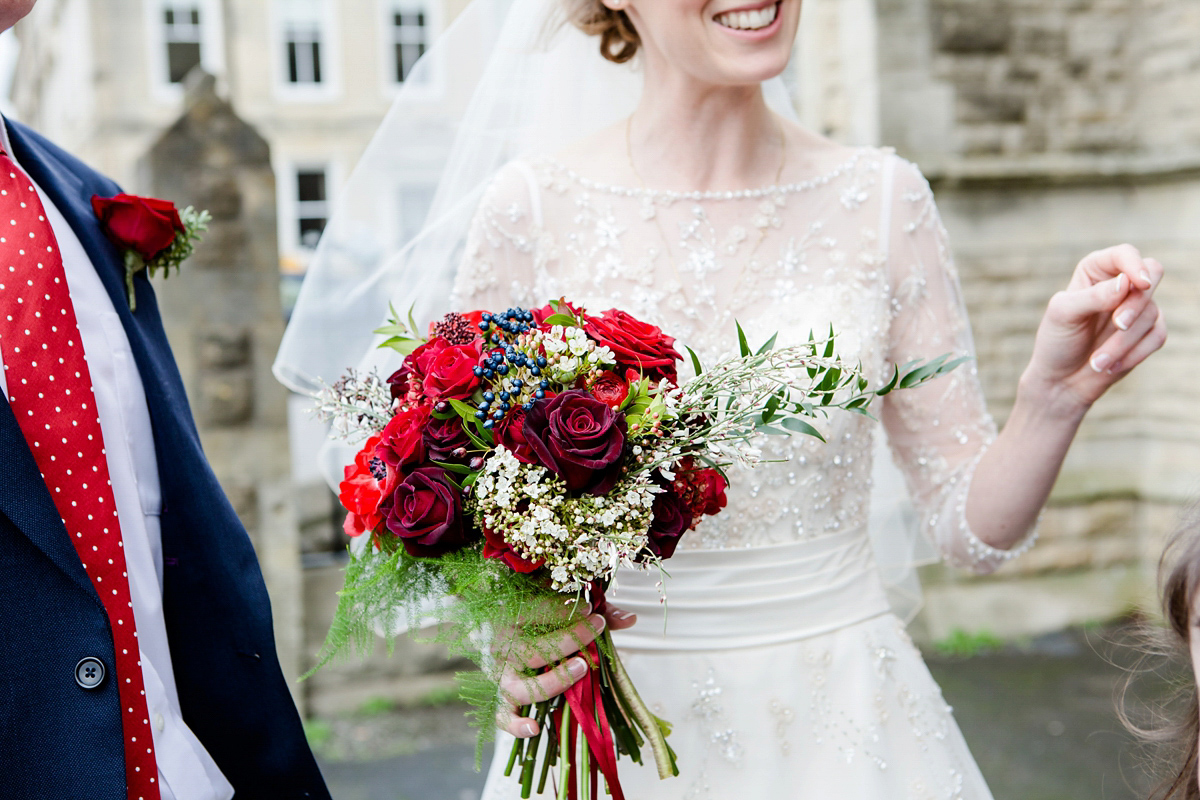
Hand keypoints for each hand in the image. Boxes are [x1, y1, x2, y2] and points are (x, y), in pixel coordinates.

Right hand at [494, 603, 637, 738]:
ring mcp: (501, 678)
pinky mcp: (502, 702)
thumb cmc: (540, 623)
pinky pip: (504, 718)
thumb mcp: (568, 612)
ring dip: (555, 680)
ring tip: (582, 668)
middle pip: (534, 650)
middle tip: (596, 629)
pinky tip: (535, 726)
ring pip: (523, 686)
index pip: (533, 613)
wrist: (503, 642)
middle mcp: (502, 650)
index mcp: (510, 621)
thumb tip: (630, 618)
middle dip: (569, 640)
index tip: (591, 610)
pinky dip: (516, 726)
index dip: (563, 611)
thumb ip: (597, 613)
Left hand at [1021, 244, 1166, 414]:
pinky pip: (1158, 336)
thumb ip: (1092, 296)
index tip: (1139, 284)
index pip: (1124, 254)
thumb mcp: (1063, 315)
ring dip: (1123, 342)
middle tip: (1118, 325)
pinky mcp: (1147, 333)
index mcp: (1095, 272)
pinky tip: (1109, 366)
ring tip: (1096, 361)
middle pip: (1152, 275)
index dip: (1135, 265)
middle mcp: (1120, 285)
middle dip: (1135, 304)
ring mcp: (1136, 309)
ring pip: (1151, 313)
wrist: (1061, 381)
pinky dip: (1134, 353)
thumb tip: (1126, 283)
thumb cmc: (1056, 342)